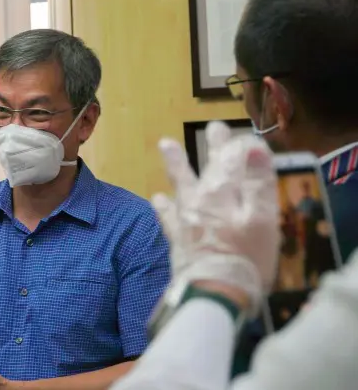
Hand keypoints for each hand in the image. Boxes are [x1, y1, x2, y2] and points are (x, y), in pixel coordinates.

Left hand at [152, 121, 280, 315]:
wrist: (214, 293)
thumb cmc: (245, 258)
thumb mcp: (263, 220)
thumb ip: (257, 183)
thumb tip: (253, 148)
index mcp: (223, 192)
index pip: (233, 159)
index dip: (240, 145)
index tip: (246, 135)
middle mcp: (201, 199)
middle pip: (209, 167)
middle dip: (214, 146)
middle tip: (215, 128)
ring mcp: (186, 218)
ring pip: (181, 183)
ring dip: (176, 163)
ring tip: (165, 144)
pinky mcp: (178, 237)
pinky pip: (167, 215)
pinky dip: (163, 205)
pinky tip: (157, 198)